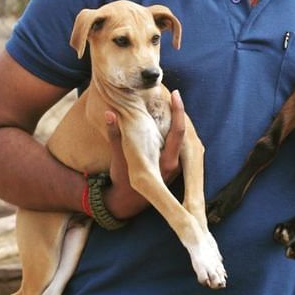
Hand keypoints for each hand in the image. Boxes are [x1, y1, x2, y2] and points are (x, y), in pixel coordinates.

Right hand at [100, 89, 186, 217]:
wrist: (126, 201)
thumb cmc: (122, 179)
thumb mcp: (118, 158)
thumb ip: (115, 135)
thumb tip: (109, 113)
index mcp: (166, 162)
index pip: (178, 132)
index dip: (178, 111)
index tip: (175, 94)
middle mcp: (176, 164)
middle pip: (184, 132)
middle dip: (180, 113)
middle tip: (173, 93)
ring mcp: (177, 166)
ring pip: (183, 138)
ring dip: (178, 120)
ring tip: (172, 101)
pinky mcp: (174, 165)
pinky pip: (178, 143)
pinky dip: (174, 129)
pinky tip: (169, 118)